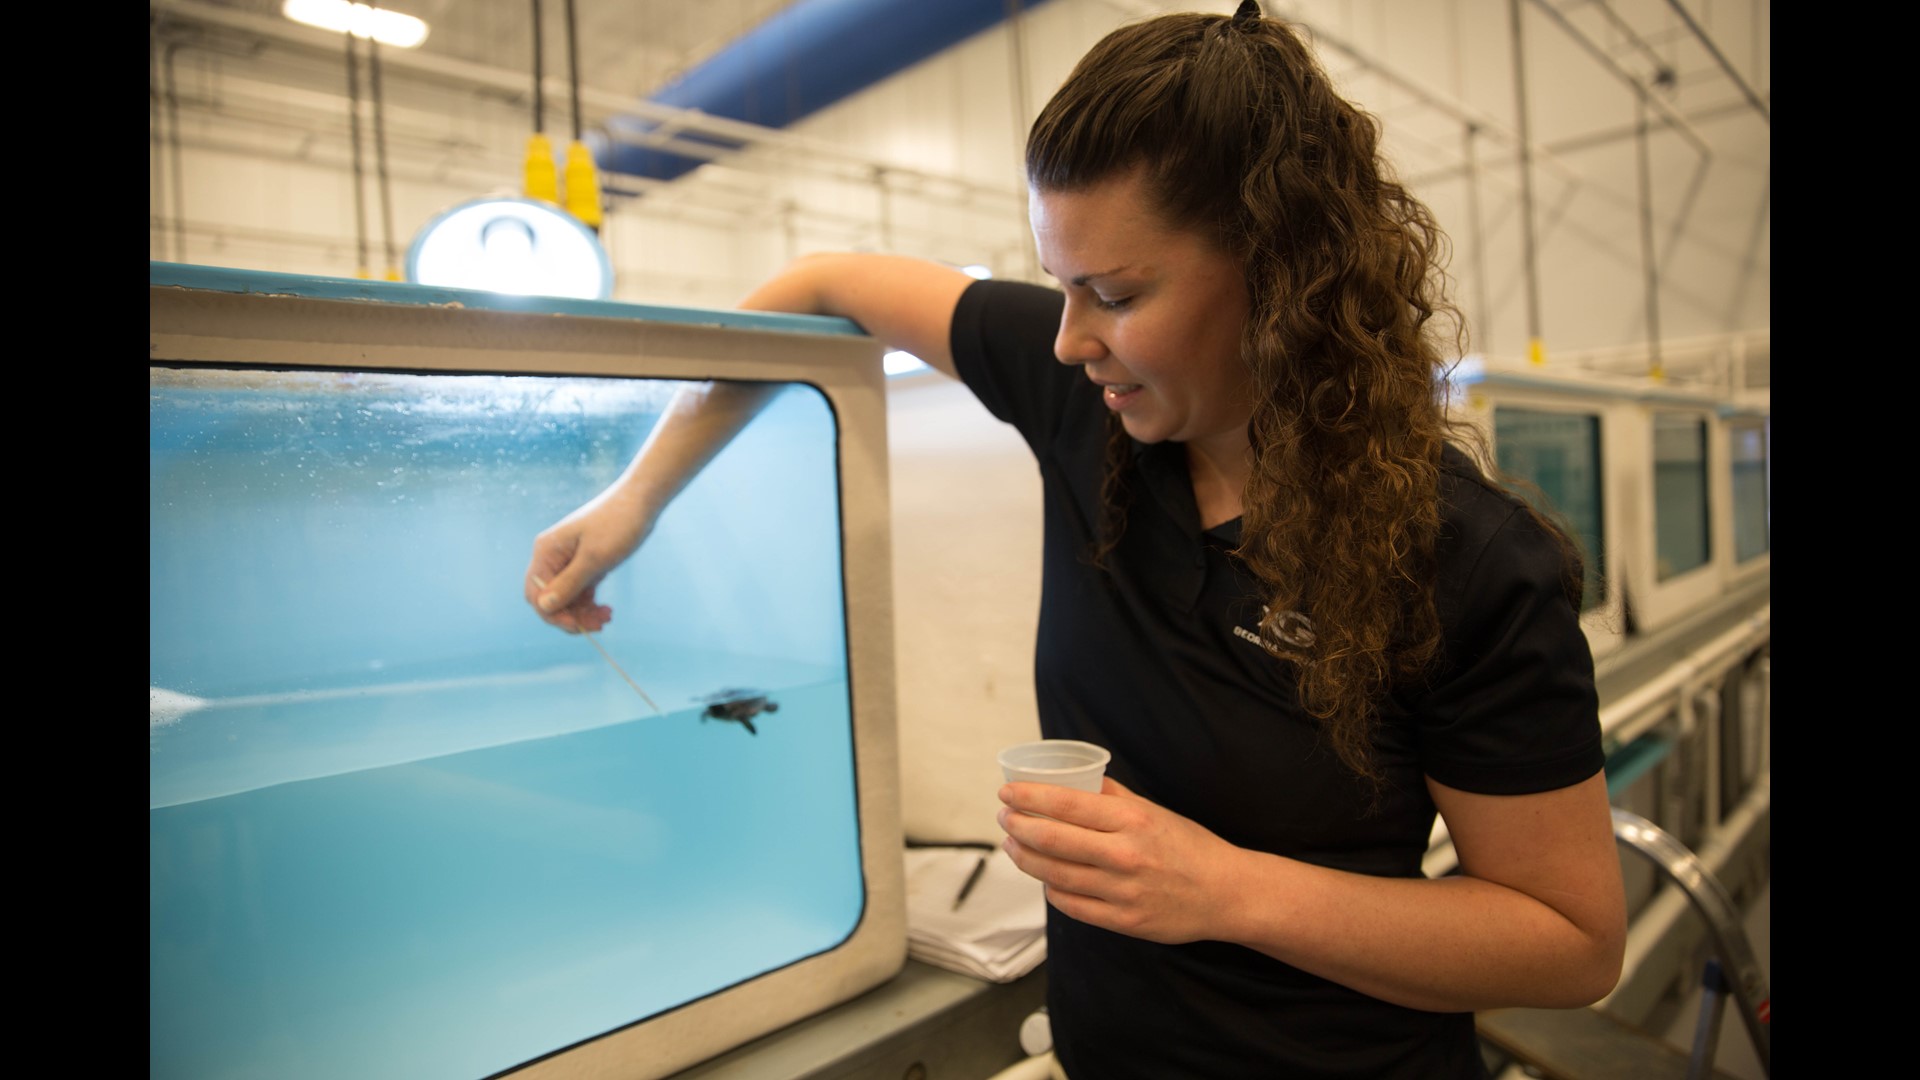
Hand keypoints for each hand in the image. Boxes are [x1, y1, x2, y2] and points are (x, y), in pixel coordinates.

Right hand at [525, 493, 656, 632]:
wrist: (642, 502)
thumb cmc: (618, 525)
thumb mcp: (594, 558)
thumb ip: (569, 583)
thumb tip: (544, 607)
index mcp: (546, 552)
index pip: (536, 594)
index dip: (553, 614)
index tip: (578, 626)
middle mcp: (552, 557)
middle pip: (551, 599)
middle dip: (571, 615)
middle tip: (600, 624)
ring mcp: (568, 561)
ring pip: (567, 598)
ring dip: (583, 612)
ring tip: (607, 616)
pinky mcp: (585, 563)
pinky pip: (580, 591)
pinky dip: (590, 603)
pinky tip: (606, 609)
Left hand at [997, 776, 1245, 944]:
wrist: (1225, 893)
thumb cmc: (1189, 847)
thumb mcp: (1154, 811)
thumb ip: (1113, 797)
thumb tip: (1073, 779)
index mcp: (1133, 821)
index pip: (1067, 804)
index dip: (1029, 797)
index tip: (1007, 793)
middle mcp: (1126, 855)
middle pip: (1053, 840)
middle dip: (1018, 827)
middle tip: (1004, 818)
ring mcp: (1123, 892)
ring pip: (1055, 875)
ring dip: (1026, 858)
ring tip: (1013, 846)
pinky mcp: (1124, 922)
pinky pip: (1072, 906)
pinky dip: (1051, 890)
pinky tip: (1044, 878)